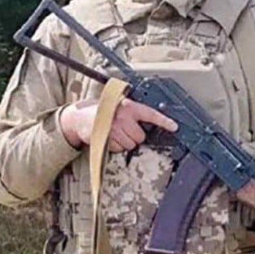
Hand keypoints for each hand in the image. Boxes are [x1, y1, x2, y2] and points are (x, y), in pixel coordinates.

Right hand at [60, 97, 177, 151]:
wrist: (80, 116)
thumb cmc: (103, 111)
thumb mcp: (120, 106)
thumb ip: (134, 113)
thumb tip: (149, 123)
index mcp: (129, 106)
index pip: (151, 114)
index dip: (164, 121)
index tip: (174, 127)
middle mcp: (123, 116)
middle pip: (140, 136)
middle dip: (133, 135)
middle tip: (124, 129)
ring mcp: (114, 128)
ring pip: (130, 144)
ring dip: (123, 141)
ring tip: (114, 132)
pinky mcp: (106, 138)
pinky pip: (118, 149)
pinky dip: (114, 146)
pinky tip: (108, 137)